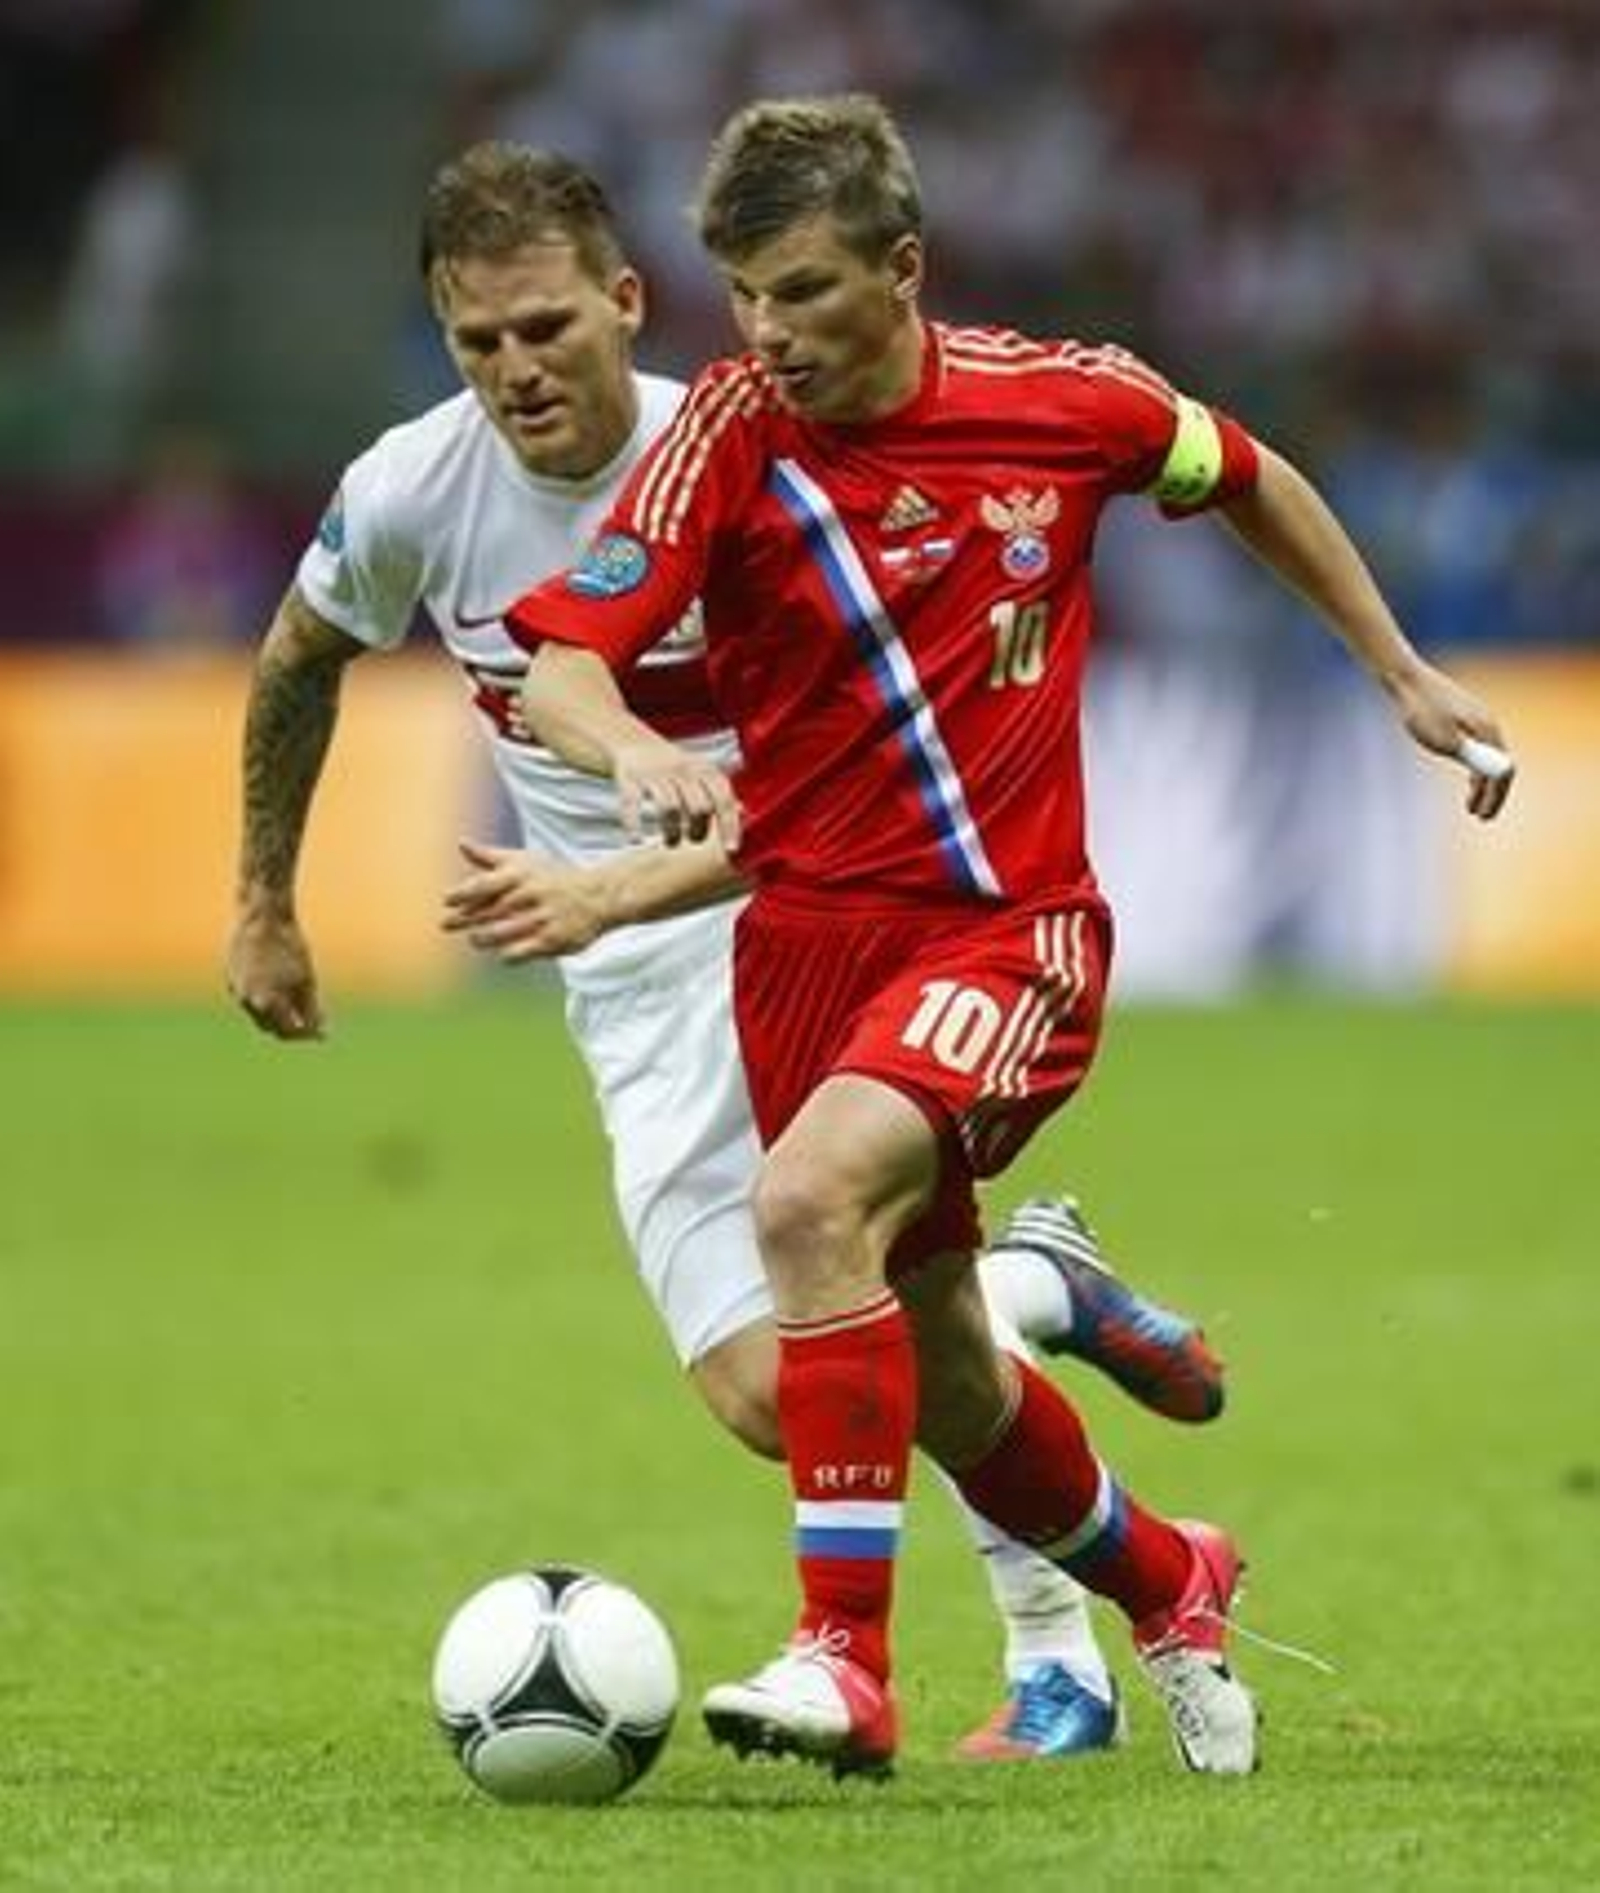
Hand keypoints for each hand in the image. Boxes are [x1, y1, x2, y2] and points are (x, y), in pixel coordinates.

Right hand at [226, 909, 325, 1038]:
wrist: (262, 914)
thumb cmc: (290, 946)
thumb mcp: (307, 980)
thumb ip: (312, 1010)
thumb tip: (321, 1033)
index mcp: (267, 1003)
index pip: (289, 1032)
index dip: (307, 1035)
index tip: (321, 1032)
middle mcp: (246, 1000)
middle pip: (270, 1027)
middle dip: (291, 1028)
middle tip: (311, 1024)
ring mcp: (235, 989)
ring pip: (258, 1013)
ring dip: (277, 1015)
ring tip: (298, 1004)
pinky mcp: (230, 977)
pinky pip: (249, 996)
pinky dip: (265, 999)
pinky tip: (280, 987)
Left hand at [441, 841, 610, 961]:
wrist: (598, 895)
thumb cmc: (554, 877)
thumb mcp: (524, 861)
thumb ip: (490, 857)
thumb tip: (461, 844)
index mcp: (520, 875)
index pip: (482, 885)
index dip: (461, 894)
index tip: (446, 901)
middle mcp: (529, 895)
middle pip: (487, 912)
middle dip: (462, 920)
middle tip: (445, 925)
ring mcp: (540, 919)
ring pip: (498, 934)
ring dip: (481, 939)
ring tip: (475, 938)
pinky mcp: (551, 940)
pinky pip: (518, 953)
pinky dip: (506, 954)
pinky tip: (502, 952)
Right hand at [613, 738, 741, 849]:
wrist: (634, 742)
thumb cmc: (675, 766)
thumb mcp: (701, 772)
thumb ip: (720, 792)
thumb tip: (744, 812)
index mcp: (703, 770)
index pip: (723, 799)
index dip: (730, 826)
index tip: (731, 849)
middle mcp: (682, 770)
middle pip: (699, 807)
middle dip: (699, 830)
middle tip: (693, 839)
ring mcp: (655, 773)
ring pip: (670, 808)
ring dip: (672, 832)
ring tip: (672, 842)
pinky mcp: (630, 776)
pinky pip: (632, 802)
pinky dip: (634, 823)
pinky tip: (636, 839)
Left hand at [1388, 661, 1515, 821]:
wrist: (1406, 680)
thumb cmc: (1422, 710)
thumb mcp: (1444, 740)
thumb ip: (1470, 757)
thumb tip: (1492, 776)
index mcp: (1487, 730)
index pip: (1503, 771)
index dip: (1495, 797)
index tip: (1483, 817)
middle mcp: (1488, 724)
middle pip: (1499, 765)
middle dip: (1491, 794)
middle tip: (1480, 817)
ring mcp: (1477, 720)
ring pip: (1488, 759)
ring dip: (1481, 784)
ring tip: (1470, 806)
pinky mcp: (1464, 718)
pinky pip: (1478, 749)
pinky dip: (1474, 769)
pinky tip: (1467, 781)